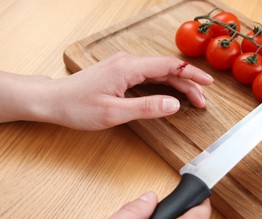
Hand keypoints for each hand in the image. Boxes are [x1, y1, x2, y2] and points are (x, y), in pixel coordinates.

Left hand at [0, 52, 212, 128]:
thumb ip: (146, 107)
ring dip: (177, 85)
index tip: (208, 84)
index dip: (191, 75)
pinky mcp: (119, 73)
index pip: (169, 66)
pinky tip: (170, 94)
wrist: (52, 100)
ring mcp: (123, 66)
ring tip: (193, 99)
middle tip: (202, 102)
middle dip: (188, 84)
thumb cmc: (77, 107)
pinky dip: (163, 85)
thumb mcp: (114, 113)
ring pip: (158, 73)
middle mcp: (127, 62)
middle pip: (166, 70)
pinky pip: (147, 76)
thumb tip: (174, 105)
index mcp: (128, 67)